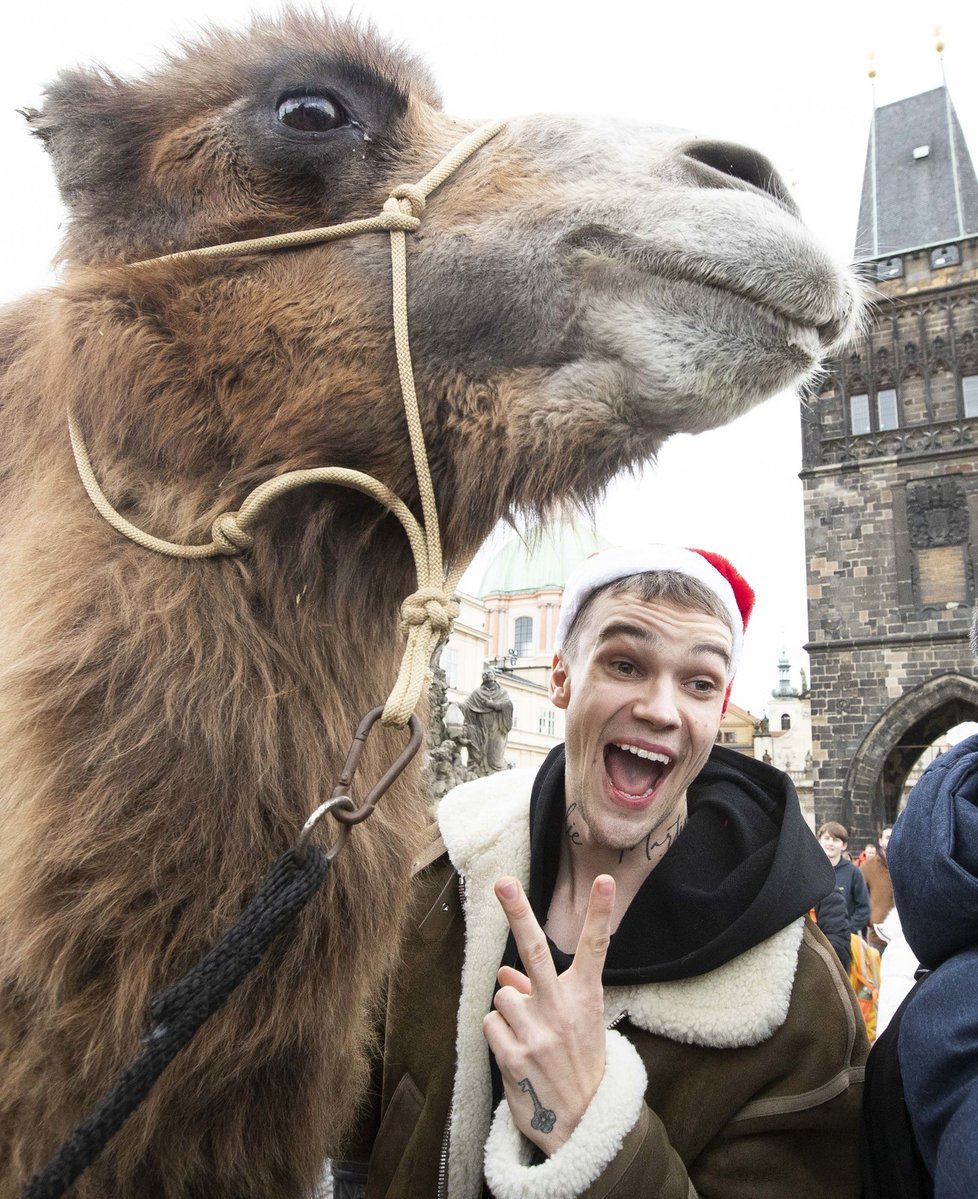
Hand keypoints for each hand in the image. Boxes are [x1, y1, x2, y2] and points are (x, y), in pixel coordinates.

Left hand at [482, 874, 614, 1152]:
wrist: (582, 1126)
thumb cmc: (578, 1064)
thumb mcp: (574, 1025)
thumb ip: (542, 994)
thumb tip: (504, 971)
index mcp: (586, 998)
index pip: (595, 948)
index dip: (600, 912)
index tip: (604, 880)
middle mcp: (562, 1010)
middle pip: (535, 950)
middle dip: (518, 912)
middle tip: (502, 881)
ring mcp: (537, 1032)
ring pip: (503, 994)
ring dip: (510, 1011)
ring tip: (530, 1037)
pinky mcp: (513, 1056)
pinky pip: (490, 1022)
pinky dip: (499, 1033)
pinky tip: (517, 1053)